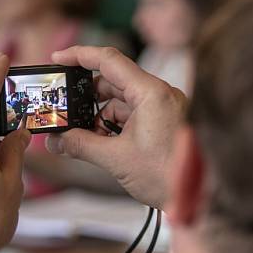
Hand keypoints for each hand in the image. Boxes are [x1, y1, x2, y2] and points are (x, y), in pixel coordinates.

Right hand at [46, 46, 186, 208]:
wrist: (196, 197)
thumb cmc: (167, 176)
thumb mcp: (116, 158)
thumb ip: (80, 145)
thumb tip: (56, 140)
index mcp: (151, 93)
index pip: (109, 60)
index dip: (80, 56)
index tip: (59, 59)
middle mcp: (160, 95)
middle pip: (114, 82)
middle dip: (87, 99)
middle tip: (66, 110)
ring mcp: (163, 108)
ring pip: (122, 102)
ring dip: (101, 118)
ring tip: (86, 139)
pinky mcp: (164, 122)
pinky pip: (133, 115)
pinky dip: (115, 126)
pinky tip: (104, 144)